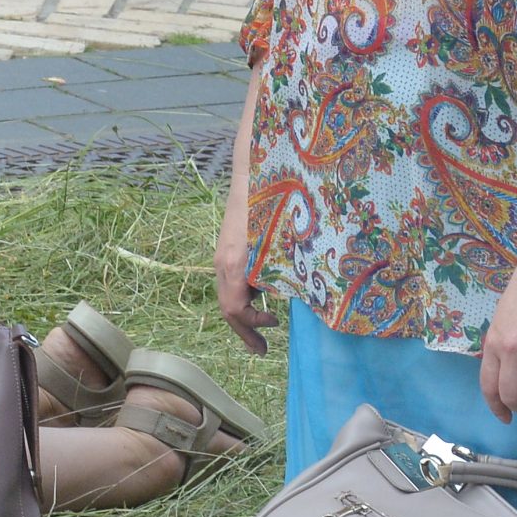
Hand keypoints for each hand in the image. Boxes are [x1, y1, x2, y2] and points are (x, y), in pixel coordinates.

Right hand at [215, 169, 277, 354]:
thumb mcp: (283, 246)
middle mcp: (222, 262)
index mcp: (234, 265)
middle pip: (226, 306)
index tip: (272, 333)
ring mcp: (222, 253)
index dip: (252, 329)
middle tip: (263, 347)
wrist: (254, 169)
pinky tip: (264, 290)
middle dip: (245, 329)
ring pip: (227, 292)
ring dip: (245, 311)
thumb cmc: (272, 206)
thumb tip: (294, 301)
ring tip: (267, 320)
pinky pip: (230, 279)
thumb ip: (283, 275)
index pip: (234, 310)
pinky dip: (244, 293)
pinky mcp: (227, 246)